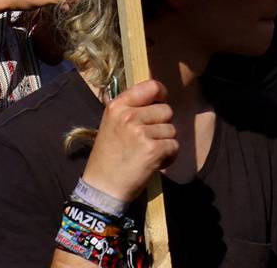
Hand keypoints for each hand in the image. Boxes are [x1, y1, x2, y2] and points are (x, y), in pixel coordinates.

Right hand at [81, 80, 177, 202]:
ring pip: (171, 129)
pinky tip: (154, 163)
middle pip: (166, 110)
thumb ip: (130, 109)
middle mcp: (129, 116)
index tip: (159, 103)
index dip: (160, 95)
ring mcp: (141, 133)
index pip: (151, 86)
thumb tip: (156, 96)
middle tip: (147, 140)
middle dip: (162, 125)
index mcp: (117, 106)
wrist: (102, 189)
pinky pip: (174, 146)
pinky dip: (169, 156)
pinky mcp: (152, 150)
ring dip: (164, 143)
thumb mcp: (111, 124)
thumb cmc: (108, 158)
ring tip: (147, 153)